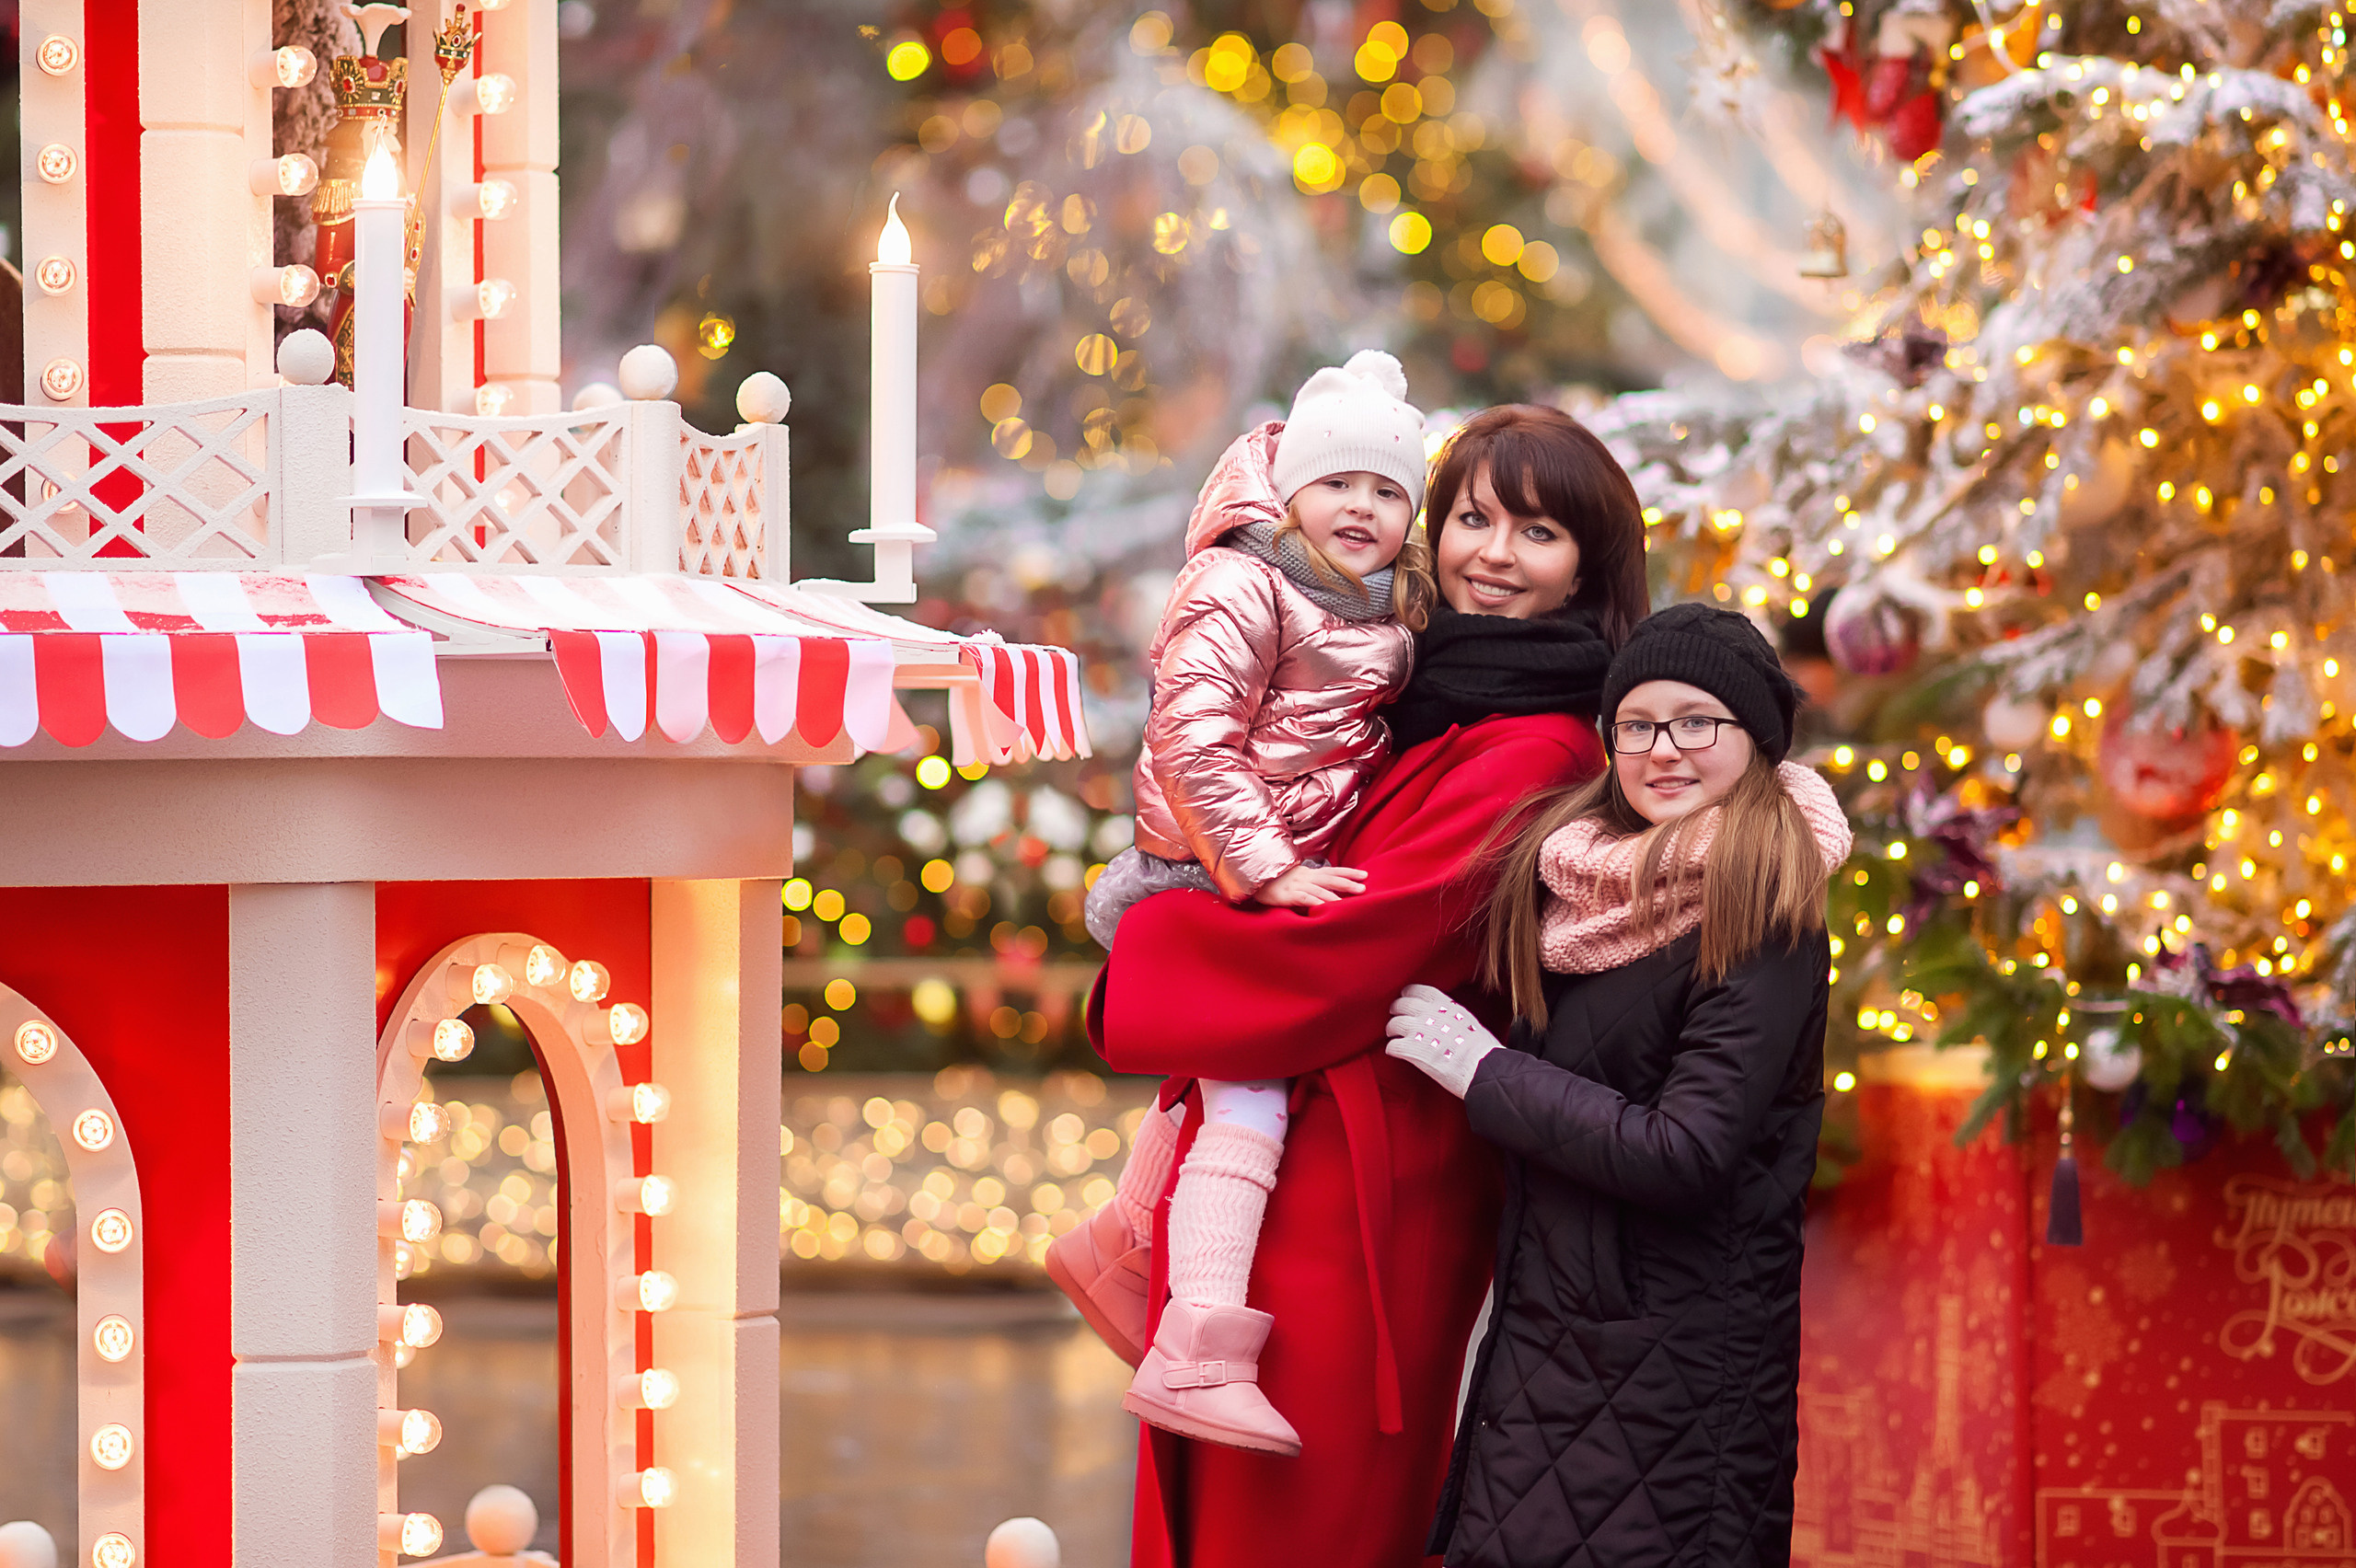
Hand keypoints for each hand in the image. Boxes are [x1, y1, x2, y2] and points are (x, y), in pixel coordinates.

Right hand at [1252, 863, 1368, 907]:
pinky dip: (1314, 902)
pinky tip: (1324, 908)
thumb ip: (1310, 884)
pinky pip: (1303, 898)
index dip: (1348, 872)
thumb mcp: (1295, 880)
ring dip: (1334, 895)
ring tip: (1348, 902)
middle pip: (1329, 878)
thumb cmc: (1275, 881)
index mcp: (1308, 873)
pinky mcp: (1286, 895)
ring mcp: (1295, 885)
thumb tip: (1327, 891)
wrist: (1252, 878)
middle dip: (1347, 882)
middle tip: (1364, 887)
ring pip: (1318, 889)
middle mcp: (1304, 877)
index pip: (1332, 871)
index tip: (1364, 875)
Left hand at [1384, 984, 1501, 1098]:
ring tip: (1393, 1034)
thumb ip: (1451, 1016)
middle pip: (1402, 1004)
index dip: (1408, 993)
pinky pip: (1392, 1046)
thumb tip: (1446, 1019)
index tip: (1405, 997)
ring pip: (1393, 1024)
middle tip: (1395, 1015)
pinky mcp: (1411, 1050)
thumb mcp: (1469, 1021)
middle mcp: (1429, 1014)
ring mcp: (1418, 1030)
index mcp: (1445, 1005)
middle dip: (1396, 1009)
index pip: (1419, 990)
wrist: (1482, 1067)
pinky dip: (1391, 1048)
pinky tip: (1394, 1051)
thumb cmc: (1482, 1050)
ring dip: (1391, 1029)